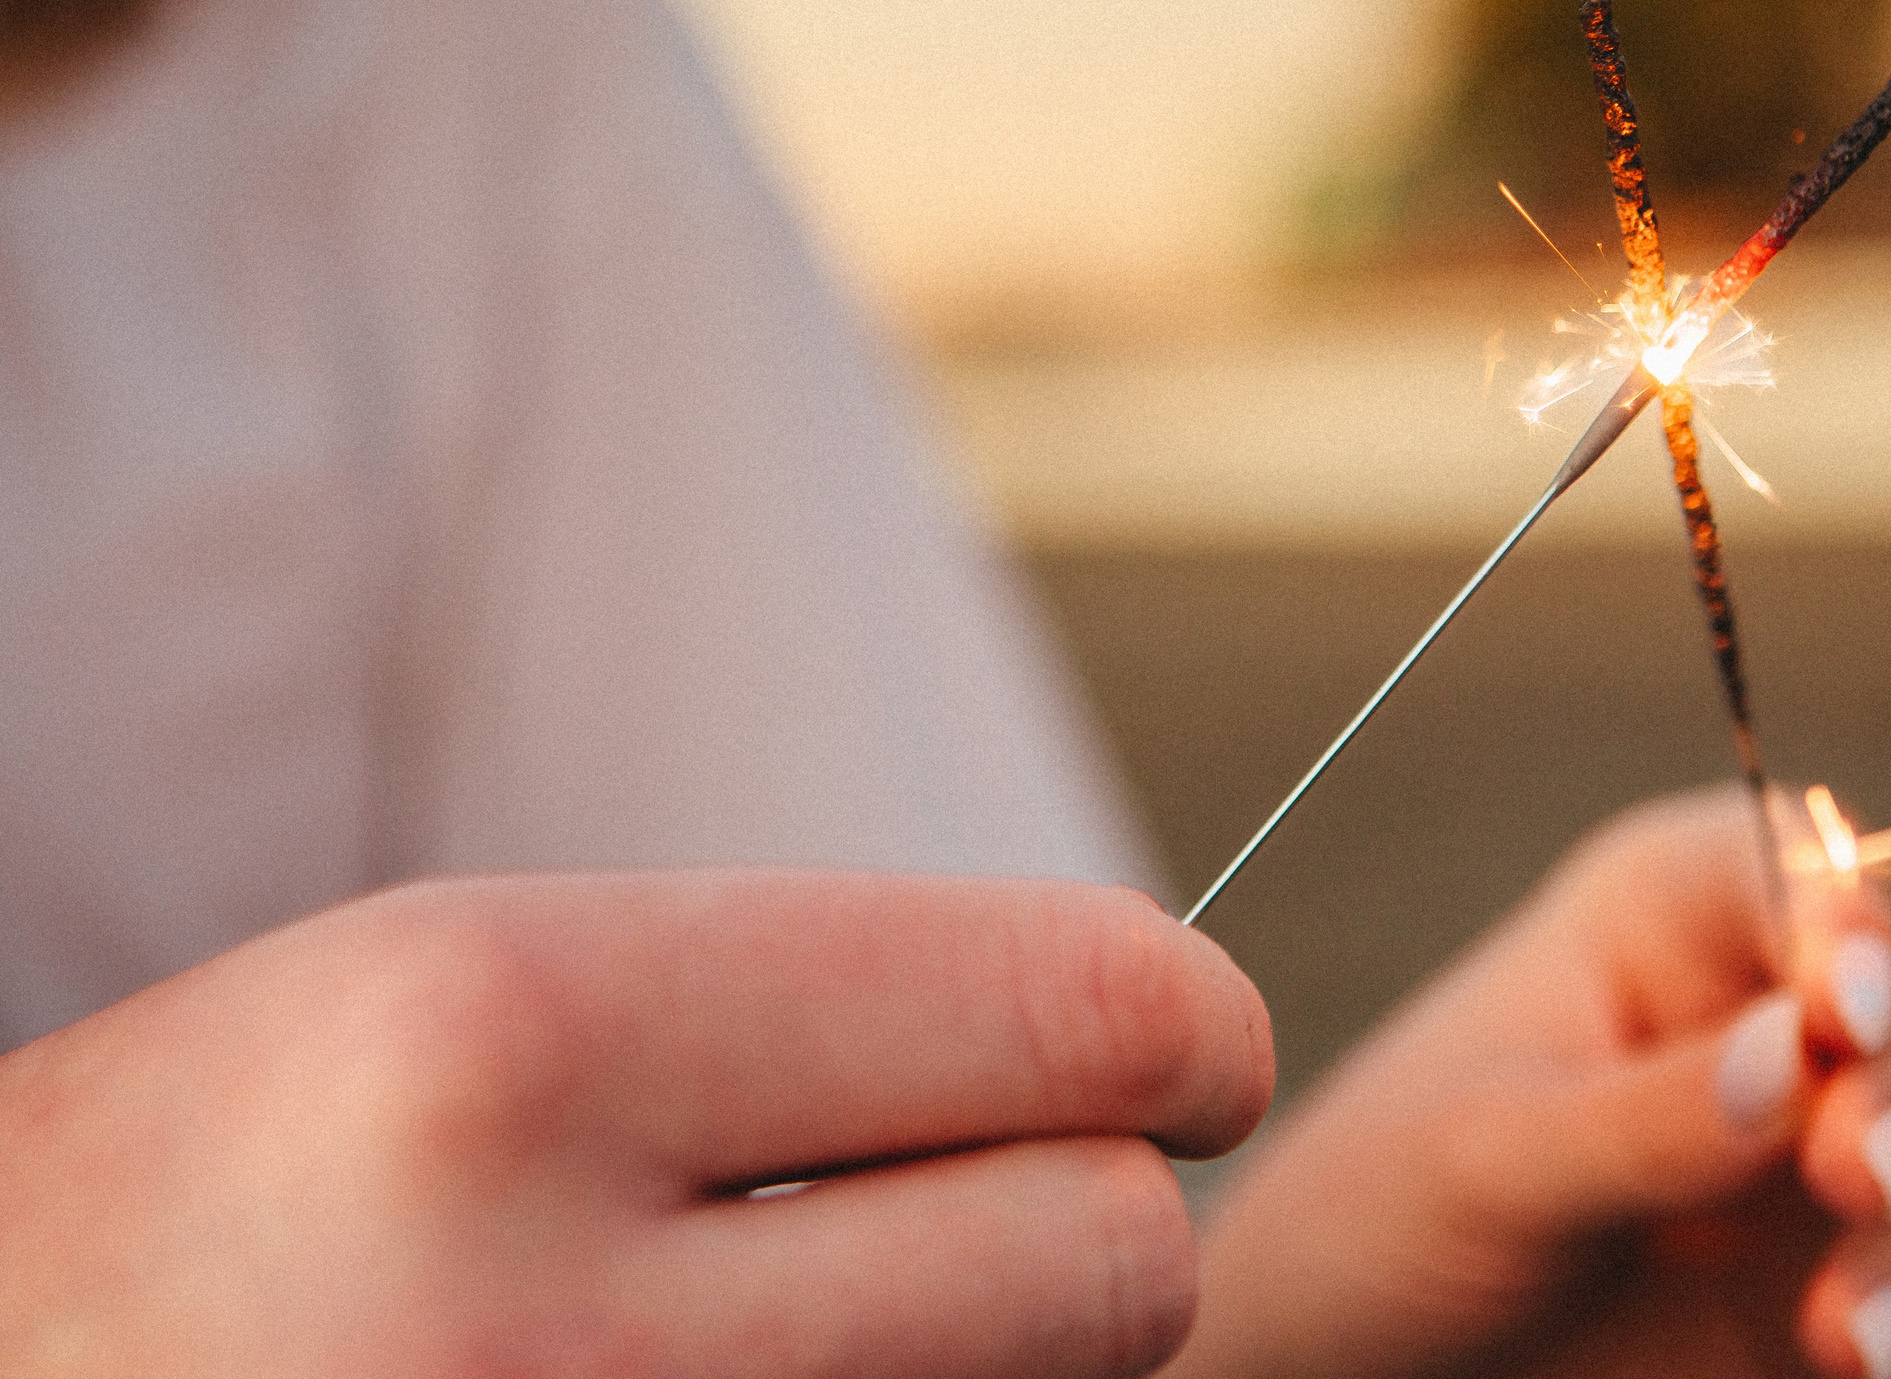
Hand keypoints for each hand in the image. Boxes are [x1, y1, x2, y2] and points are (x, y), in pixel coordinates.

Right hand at [0, 870, 1272, 1378]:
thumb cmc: (241, 1195)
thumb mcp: (475, 1007)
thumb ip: (821, 1020)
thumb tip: (1158, 1057)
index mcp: (509, 1040)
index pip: (1086, 1008)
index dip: (1188, 1032)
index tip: (1180, 1061)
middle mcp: (542, 1322)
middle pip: (1119, 1272)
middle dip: (1090, 1232)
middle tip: (958, 1224)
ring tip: (764, 1346)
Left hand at [1167, 787, 1890, 1378]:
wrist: (1348, 1363)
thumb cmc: (1381, 1212)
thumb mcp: (1486, 1158)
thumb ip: (1639, 1117)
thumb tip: (1790, 1052)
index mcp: (1661, 925)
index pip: (1794, 875)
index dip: (1847, 928)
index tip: (1843, 1012)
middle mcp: (1756, 1026)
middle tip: (1862, 1177)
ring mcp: (1798, 1163)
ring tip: (1848, 1347)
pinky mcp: (1823, 1289)